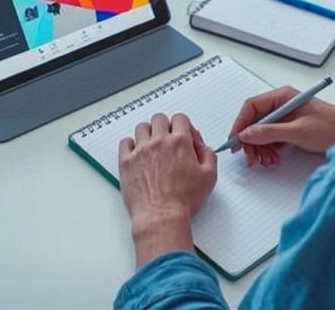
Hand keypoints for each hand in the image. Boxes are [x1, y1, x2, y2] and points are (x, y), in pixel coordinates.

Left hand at [118, 113, 217, 267]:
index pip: (180, 118)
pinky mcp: (126, 161)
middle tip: (169, 142)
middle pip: (159, 119)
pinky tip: (137, 153)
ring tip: (153, 147)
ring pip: (141, 127)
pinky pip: (125, 142)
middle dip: (166, 127)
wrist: (161, 216)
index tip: (185, 139)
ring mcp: (140, 150)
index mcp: (180, 142)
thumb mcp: (209, 177)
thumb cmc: (184, 200)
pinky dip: (131, 144)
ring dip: (148, 133)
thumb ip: (209, 155)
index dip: (184, 127)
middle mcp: (159, 142)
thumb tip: (203, 148)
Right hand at [227, 87, 334, 167]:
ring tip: (266, 161)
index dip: (240, 124)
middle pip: (255, 121)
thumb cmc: (331, 126)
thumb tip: (247, 134)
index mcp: (282, 96)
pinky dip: (269, 150)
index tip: (236, 140)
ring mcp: (286, 117)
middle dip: (251, 141)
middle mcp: (282, 104)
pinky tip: (273, 159)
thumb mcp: (297, 131)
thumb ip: (270, 132)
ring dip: (260, 148)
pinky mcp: (290, 128)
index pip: (252, 107)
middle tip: (250, 157)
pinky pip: (271, 139)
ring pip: (262, 132)